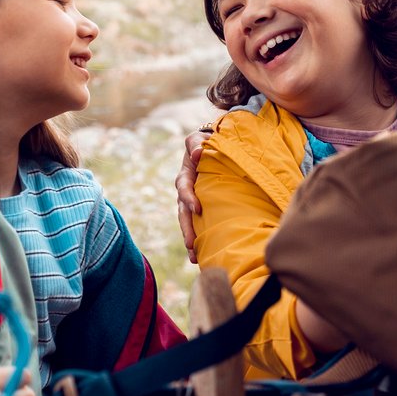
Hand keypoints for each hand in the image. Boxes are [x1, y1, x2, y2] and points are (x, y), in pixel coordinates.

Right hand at [174, 127, 210, 262]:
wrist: (214, 148)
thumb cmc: (207, 142)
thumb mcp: (200, 138)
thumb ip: (197, 143)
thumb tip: (198, 152)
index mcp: (186, 174)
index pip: (183, 187)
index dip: (188, 197)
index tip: (197, 208)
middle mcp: (186, 191)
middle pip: (183, 212)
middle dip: (187, 229)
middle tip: (192, 244)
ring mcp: (192, 201)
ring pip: (188, 223)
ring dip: (190, 239)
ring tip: (194, 257)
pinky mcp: (200, 209)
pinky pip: (197, 225)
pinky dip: (198, 240)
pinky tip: (202, 256)